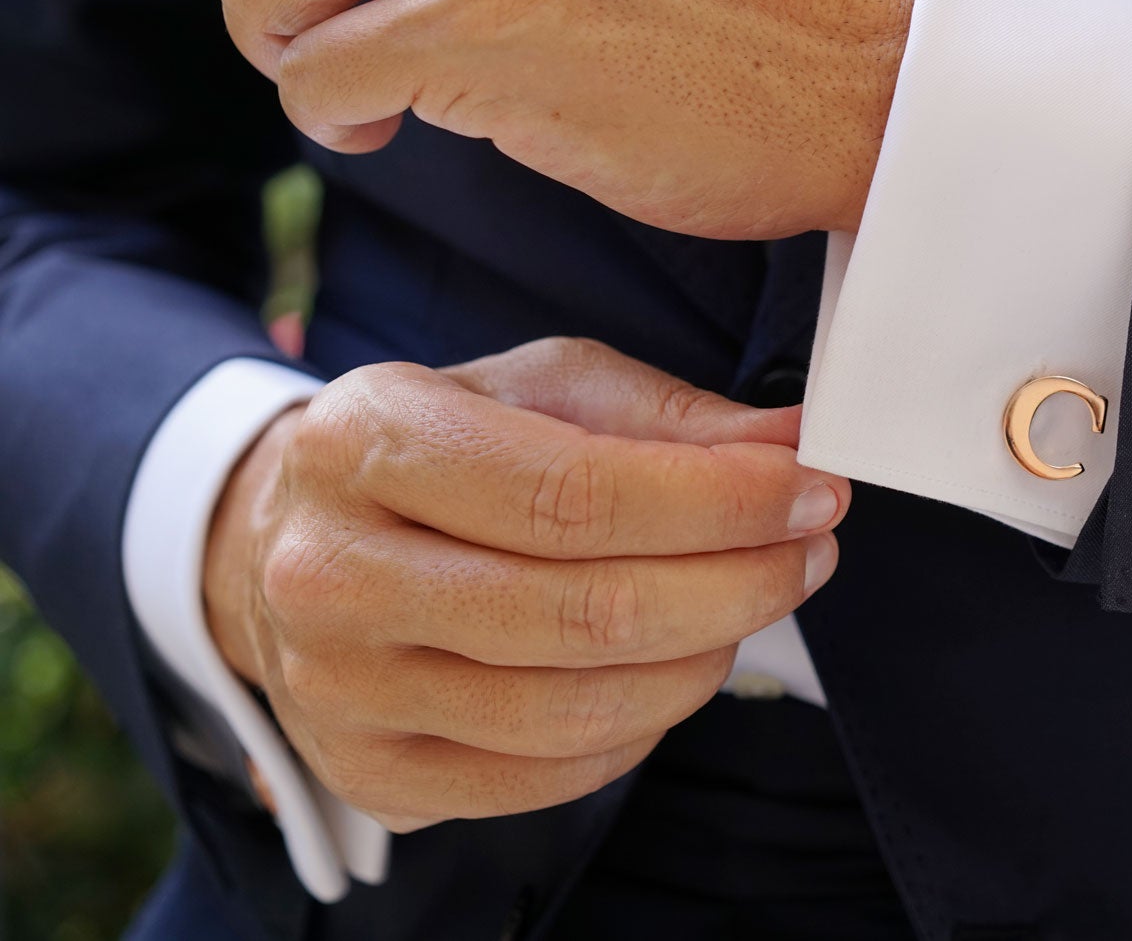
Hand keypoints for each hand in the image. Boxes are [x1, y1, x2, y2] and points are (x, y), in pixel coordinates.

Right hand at [202, 337, 846, 830]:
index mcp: (367, 442)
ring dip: (707, 656)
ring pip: (578, 706)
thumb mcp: (537, 387)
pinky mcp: (373, 775)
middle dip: (739, 580)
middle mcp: (333, 573)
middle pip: (585, 610)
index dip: (717, 501)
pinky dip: (646, 722)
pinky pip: (553, 774)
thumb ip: (664, 414)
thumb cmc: (438, 450)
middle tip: (811, 547)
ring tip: (755, 599)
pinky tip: (676, 663)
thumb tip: (790, 441)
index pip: (573, 493)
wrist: (288, 543)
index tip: (809, 488)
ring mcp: (342, 690)